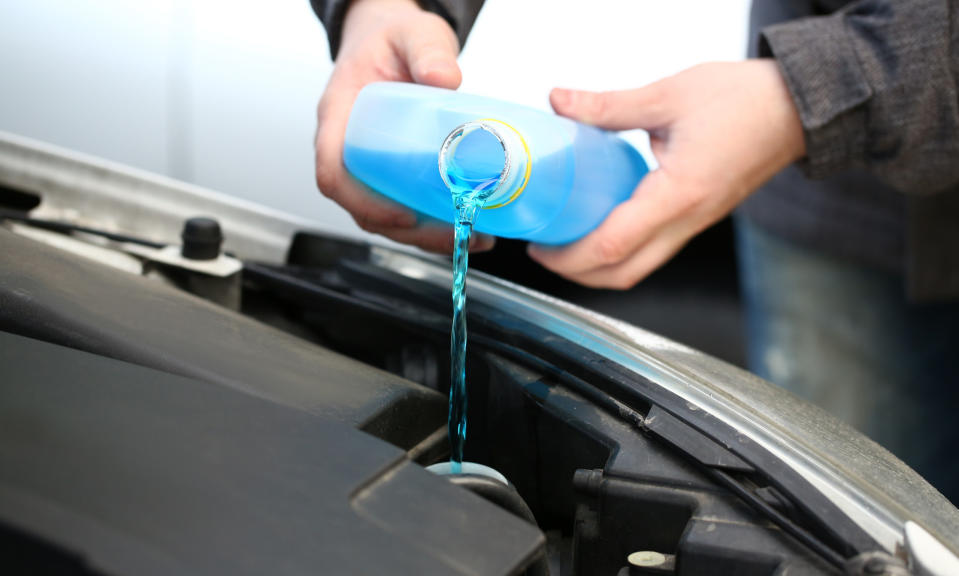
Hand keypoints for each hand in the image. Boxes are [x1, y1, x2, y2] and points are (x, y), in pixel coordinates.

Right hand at [314, 0, 494, 252]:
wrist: (393, 39)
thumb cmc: (391, 38)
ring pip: (386, 216)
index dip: (363, 203)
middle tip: (455, 233)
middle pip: (364, 208)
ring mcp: (368, 164)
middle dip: (409, 232)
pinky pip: (405, 206)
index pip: (333, 174)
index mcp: (338, 116)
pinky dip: (434, 223)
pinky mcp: (391, 172)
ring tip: (473, 237)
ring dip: (426, 236)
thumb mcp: (412, 34)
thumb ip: (428, 51)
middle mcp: (347, 147)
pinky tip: (471, 225)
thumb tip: (446, 79)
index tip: (402, 217)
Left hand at [527, 60, 804, 288]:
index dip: (568, 255)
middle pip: (623, 274)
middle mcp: (688, 220)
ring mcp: (694, 225)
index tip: (540, 245)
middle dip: (577, 273)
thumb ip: (608, 105)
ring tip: (565, 242)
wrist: (797, 108)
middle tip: (544, 251)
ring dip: (598, 267)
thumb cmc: (746, 100)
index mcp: (679, 194)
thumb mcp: (669, 95)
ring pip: (639, 268)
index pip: (613, 245)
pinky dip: (620, 251)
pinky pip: (653, 251)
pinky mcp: (696, 219)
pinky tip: (599, 225)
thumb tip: (560, 101)